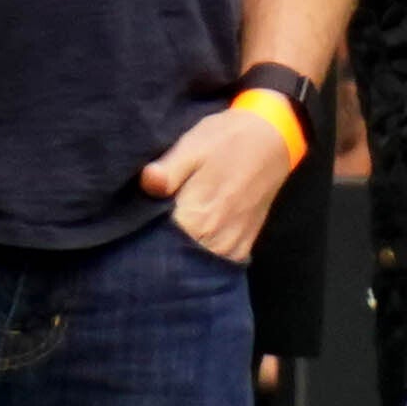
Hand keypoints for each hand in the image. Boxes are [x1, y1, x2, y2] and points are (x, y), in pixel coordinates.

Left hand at [140, 100, 297, 261]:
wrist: (271, 140)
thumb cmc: (226, 140)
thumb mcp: (192, 146)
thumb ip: (168, 170)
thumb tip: (147, 184)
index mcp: (198, 217)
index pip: (157, 243)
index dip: (141, 235)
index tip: (135, 223)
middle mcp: (216, 240)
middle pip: (175, 259)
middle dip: (159, 247)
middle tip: (149, 227)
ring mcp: (232, 247)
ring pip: (195, 265)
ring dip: (181, 253)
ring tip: (170, 231)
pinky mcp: (242, 247)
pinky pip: (215, 263)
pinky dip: (202, 255)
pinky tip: (192, 238)